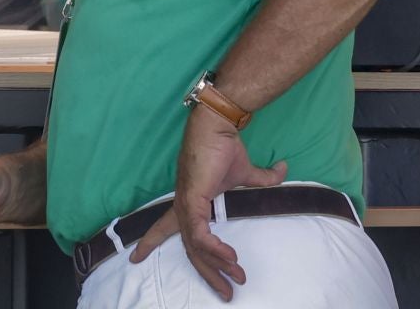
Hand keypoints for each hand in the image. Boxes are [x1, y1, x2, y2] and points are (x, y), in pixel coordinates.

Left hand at [128, 107, 288, 300]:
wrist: (219, 127)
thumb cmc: (225, 147)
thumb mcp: (246, 173)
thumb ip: (263, 179)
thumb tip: (284, 172)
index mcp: (189, 202)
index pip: (164, 226)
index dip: (150, 241)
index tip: (135, 258)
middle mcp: (183, 206)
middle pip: (188, 248)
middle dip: (206, 274)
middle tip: (226, 294)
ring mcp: (186, 205)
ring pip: (195, 247)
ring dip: (216, 266)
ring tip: (237, 277)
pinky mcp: (192, 201)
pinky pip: (201, 236)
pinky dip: (214, 250)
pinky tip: (230, 258)